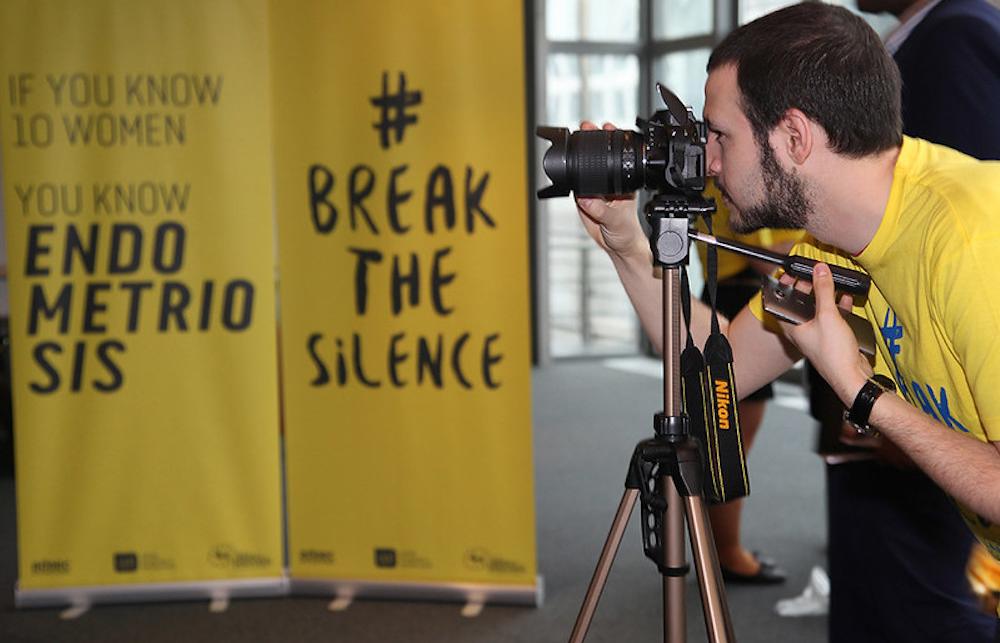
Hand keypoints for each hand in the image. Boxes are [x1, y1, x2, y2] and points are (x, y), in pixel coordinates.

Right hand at [573, 122, 645, 258]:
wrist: (615, 245)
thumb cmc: (625, 231)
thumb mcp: (616, 220)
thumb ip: (601, 209)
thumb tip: (586, 198)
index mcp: (623, 182)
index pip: (618, 157)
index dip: (613, 140)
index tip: (607, 127)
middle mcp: (610, 181)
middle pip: (600, 156)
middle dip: (593, 139)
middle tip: (586, 126)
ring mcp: (595, 188)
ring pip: (585, 168)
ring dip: (579, 155)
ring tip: (573, 140)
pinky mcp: (582, 198)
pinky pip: (574, 185)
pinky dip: (568, 177)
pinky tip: (564, 168)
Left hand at [777, 263, 870, 404]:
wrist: (852, 376)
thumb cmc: (833, 355)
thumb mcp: (827, 316)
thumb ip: (823, 290)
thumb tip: (819, 271)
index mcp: (792, 326)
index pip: (782, 301)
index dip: (784, 285)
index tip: (790, 272)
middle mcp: (801, 330)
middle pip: (800, 303)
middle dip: (807, 287)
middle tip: (813, 274)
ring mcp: (816, 334)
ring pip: (817, 309)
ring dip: (824, 295)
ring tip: (829, 281)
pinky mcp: (831, 337)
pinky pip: (832, 316)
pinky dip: (837, 306)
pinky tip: (845, 298)